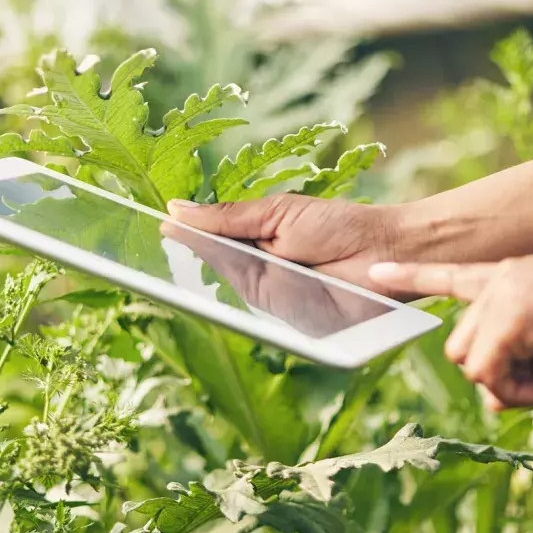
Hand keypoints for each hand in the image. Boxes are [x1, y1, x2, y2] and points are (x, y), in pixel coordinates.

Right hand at [167, 195, 411, 296]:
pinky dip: (235, 302)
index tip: (147, 231)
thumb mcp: (275, 214)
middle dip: (181, 263)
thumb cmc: (337, 226)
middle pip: (209, 272)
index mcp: (251, 245)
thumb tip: (175, 209)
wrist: (385, 250)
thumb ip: (227, 217)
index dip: (179, 241)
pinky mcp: (285, 323)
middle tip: (153, 248)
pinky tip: (217, 291)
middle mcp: (256, 277)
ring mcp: (269, 302)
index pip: (206, 246)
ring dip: (204, 281)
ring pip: (225, 293)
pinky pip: (253, 313)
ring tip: (174, 266)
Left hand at [368, 254, 532, 409]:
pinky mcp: (512, 312)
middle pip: (460, 348)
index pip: (453, 276)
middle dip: (498, 375)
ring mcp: (503, 293)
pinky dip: (523, 387)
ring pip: (470, 363)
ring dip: (513, 382)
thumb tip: (489, 400)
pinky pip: (490, 372)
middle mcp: (500, 278)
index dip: (413, 278)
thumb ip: (526, 376)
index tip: (375, 273)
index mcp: (514, 277)